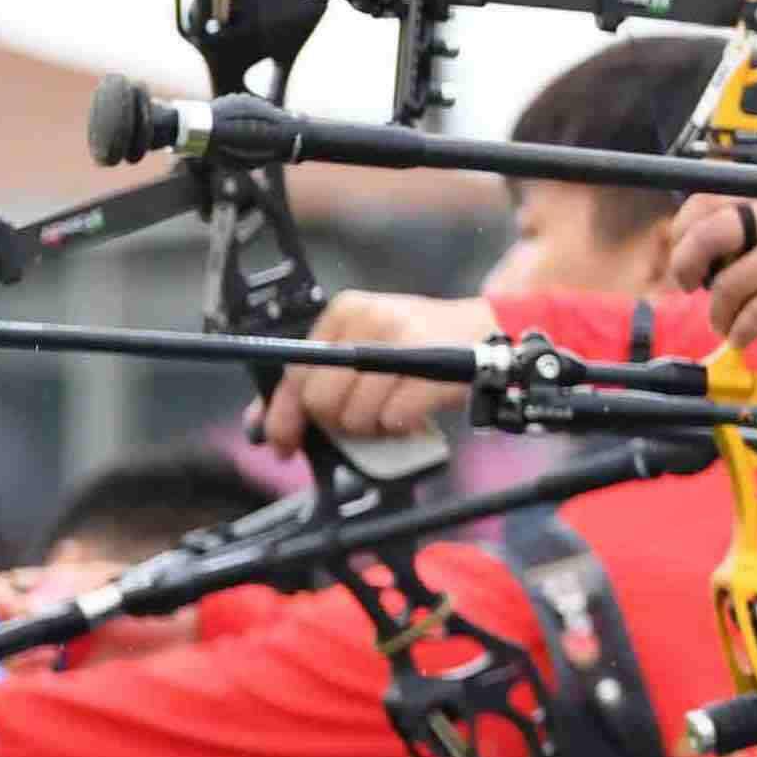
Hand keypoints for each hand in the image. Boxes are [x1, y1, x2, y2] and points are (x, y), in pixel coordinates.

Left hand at [254, 290, 495, 453]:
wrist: (491, 329)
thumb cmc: (423, 344)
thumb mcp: (367, 345)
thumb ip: (320, 378)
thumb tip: (265, 424)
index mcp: (346, 312)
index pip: (295, 371)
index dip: (283, 414)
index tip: (283, 443)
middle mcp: (370, 321)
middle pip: (321, 399)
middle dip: (337, 422)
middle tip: (362, 420)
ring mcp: (403, 344)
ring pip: (355, 415)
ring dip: (371, 428)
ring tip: (391, 414)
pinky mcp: (432, 370)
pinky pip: (394, 419)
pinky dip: (401, 427)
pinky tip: (413, 414)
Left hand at [672, 196, 756, 358]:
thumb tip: (693, 243)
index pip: (712, 196)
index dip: (684, 230)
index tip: (683, 257)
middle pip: (715, 230)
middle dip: (688, 263)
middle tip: (688, 286)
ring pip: (735, 279)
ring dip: (720, 311)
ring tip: (725, 325)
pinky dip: (744, 329)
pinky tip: (743, 338)